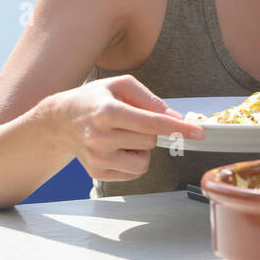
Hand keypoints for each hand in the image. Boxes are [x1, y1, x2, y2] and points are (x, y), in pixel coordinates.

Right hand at [46, 75, 204, 180]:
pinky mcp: (98, 173)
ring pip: (144, 161)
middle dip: (150, 131)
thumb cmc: (94, 99)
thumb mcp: (121, 85)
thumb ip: (150, 100)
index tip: (199, 133)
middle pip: (150, 140)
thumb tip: (175, 117)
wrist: (60, 122)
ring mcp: (97, 158)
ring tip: (123, 135)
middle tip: (130, 121)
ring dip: (142, 148)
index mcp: (107, 112)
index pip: (151, 123)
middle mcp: (100, 138)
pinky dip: (132, 160)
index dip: (178, 128)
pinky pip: (134, 172)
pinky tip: (117, 147)